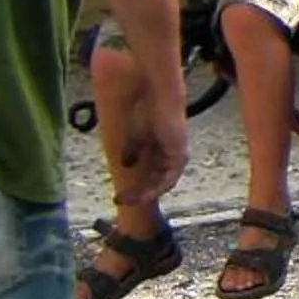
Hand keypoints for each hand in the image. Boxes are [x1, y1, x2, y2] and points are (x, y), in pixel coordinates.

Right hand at [115, 88, 189, 204]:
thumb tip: (125, 165)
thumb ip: (132, 151)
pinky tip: (144, 194)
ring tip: (127, 199)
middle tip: (120, 200)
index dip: (134, 188)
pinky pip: (169, 180)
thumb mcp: (136, 137)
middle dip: (137, 193)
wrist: (158, 98)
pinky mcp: (180, 156)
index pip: (149, 177)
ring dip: (144, 194)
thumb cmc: (149, 111)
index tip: (117, 196)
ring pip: (161, 184)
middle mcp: (171, 157)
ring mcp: (177, 157)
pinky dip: (156, 188)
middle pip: (154, 183)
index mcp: (162, 152)